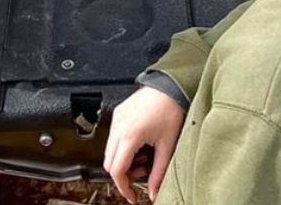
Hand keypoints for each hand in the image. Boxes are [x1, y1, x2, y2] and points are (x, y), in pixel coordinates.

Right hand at [104, 87, 185, 203]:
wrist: (171, 86)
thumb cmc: (171, 110)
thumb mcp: (167, 146)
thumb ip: (159, 173)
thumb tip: (155, 192)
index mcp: (130, 135)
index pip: (117, 170)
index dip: (123, 187)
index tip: (131, 196)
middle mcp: (119, 126)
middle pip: (110, 163)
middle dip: (124, 174)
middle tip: (142, 174)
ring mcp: (117, 119)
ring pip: (110, 151)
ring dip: (124, 161)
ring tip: (144, 157)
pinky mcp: (118, 113)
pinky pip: (114, 138)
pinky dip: (123, 148)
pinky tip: (140, 145)